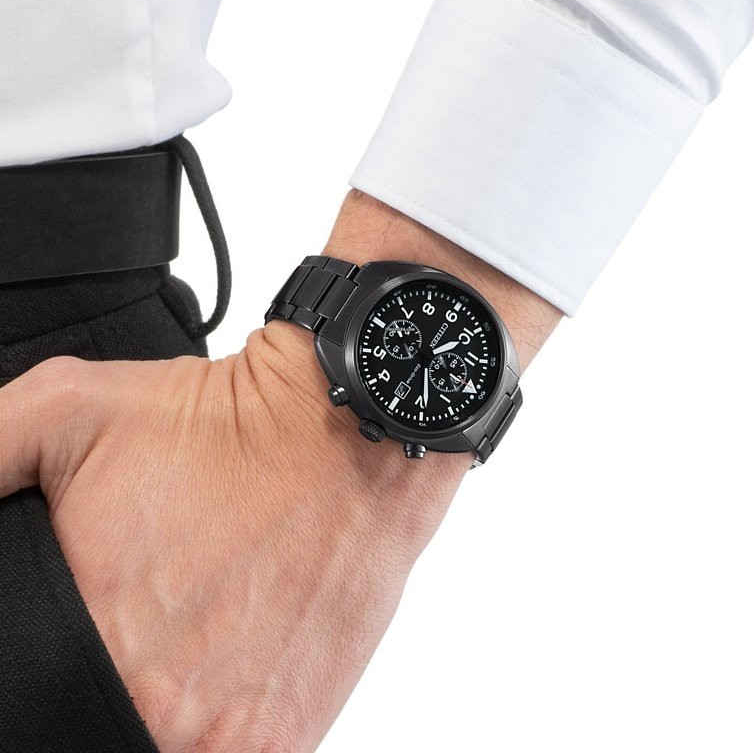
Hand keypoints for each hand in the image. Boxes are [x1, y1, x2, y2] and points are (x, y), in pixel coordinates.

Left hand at [0, 191, 561, 750]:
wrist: (349, 431)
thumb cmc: (226, 423)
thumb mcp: (64, 408)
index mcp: (88, 641)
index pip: (23, 699)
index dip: (31, 678)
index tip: (63, 639)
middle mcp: (155, 709)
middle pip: (84, 720)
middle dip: (91, 677)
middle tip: (127, 622)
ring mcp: (227, 737)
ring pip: (152, 747)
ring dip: (150, 710)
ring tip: (177, 638)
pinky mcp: (287, 737)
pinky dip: (204, 725)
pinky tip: (217, 659)